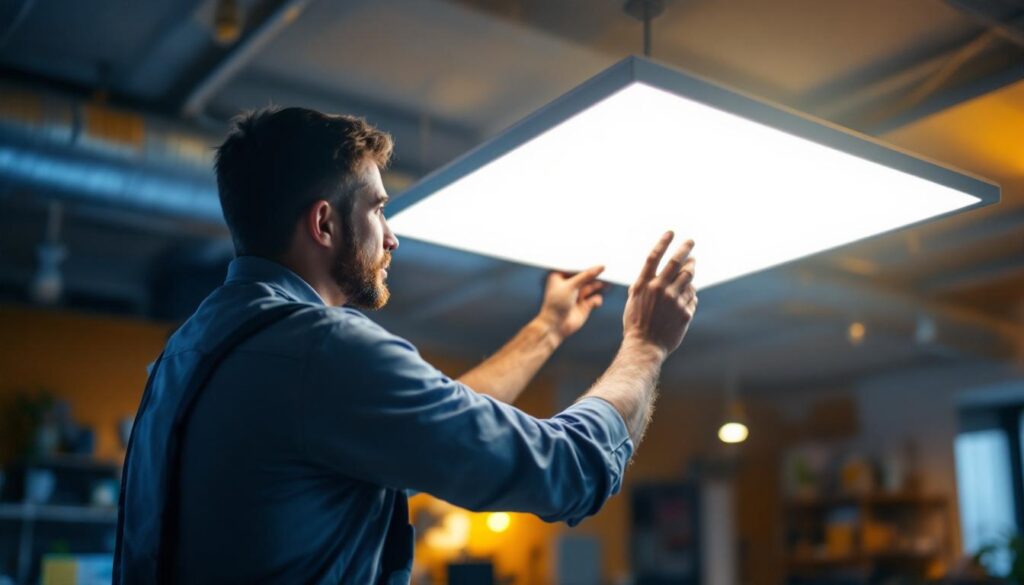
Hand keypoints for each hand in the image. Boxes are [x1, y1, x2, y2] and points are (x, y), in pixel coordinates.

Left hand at [536, 265, 607, 341]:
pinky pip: (595, 299)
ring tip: (609, 281)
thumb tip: (601, 267)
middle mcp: (569, 285)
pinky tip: (596, 302)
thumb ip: (587, 275)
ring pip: (592, 286)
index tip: (599, 257)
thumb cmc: (556, 304)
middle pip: (585, 276)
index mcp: (560, 277)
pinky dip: (597, 299)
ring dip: (599, 285)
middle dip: (595, 274)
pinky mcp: (584, 305)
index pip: (575, 266)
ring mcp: (577, 295)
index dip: (586, 263)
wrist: (555, 326)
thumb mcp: (572, 285)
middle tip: (608, 268)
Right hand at [622, 231, 697, 356]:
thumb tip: (661, 269)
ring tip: (691, 265)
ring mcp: (674, 301)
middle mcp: (659, 289)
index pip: (654, 257)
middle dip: (686, 249)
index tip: (671, 232)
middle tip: (691, 242)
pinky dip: (690, 294)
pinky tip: (684, 297)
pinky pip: (692, 296)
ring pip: (688, 278)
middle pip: (677, 263)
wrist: (645, 346)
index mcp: (644, 285)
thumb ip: (646, 282)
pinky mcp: (685, 312)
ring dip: (691, 269)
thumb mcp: (634, 298)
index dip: (663, 242)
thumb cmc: (636, 322)